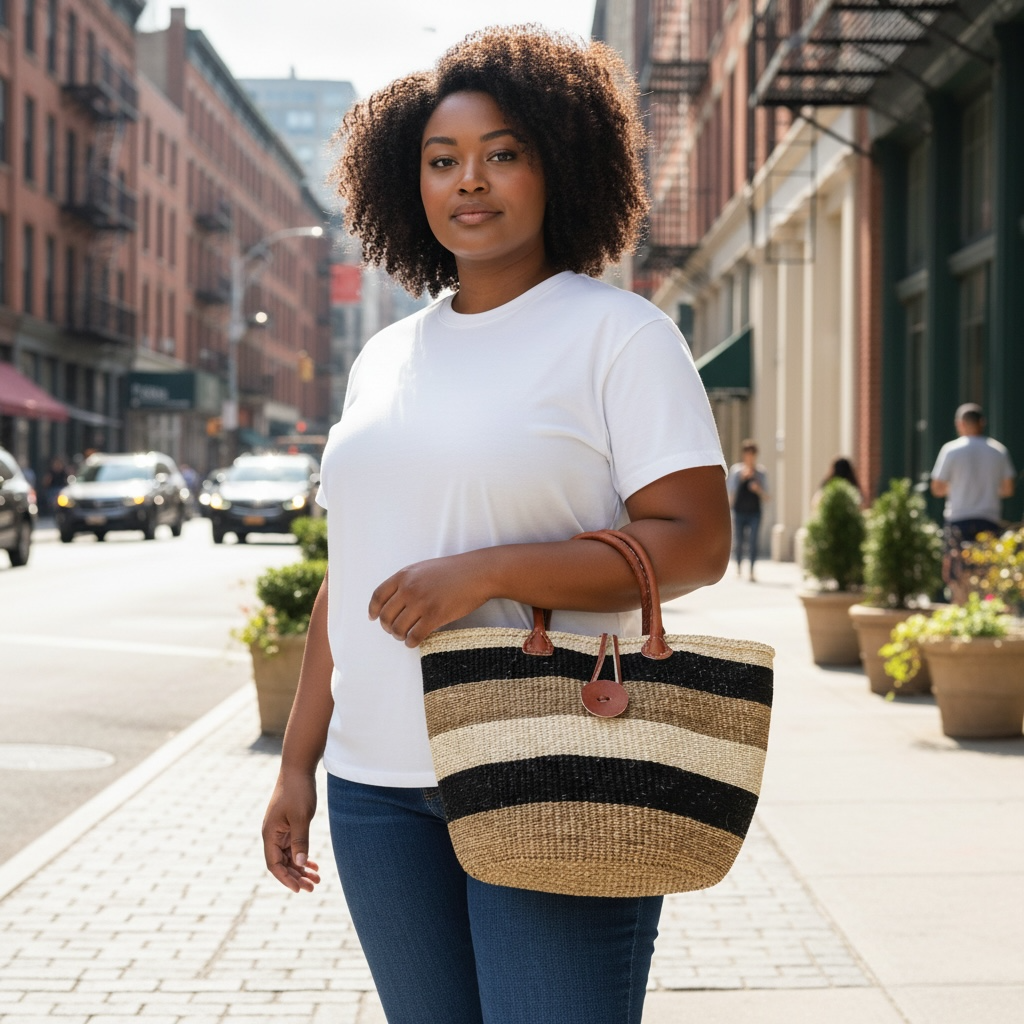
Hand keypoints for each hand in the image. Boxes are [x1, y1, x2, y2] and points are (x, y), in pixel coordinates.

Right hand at [262, 770, 321, 892]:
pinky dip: (302, 856)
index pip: (274, 865)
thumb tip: (300, 864)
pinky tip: (314, 864)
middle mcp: (272, 835)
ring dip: (301, 868)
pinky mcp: (288, 825)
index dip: (286, 879)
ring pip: (289, 856)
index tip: (300, 889)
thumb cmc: (298, 791)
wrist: (298, 769)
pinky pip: (293, 847)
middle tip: (313, 887)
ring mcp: (280, 831)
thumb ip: (300, 841)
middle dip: (296, 877)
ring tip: (317, 879)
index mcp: (270, 834)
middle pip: (282, 863)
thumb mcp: (301, 818)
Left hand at [369, 552, 490, 647]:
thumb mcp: (424, 568)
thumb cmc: (454, 571)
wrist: (478, 573)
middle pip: (386, 615)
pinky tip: (415, 641)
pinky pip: (414, 636)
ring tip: (406, 636)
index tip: (373, 618)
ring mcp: (421, 602)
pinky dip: (411, 642)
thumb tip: (394, 601)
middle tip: (394, 631)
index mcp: (404, 575)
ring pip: (398, 628)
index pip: (378, 596)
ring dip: (399, 636)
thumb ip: (407, 581)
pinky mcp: (435, 616)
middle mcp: (409, 588)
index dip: (373, 610)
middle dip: (388, 627)